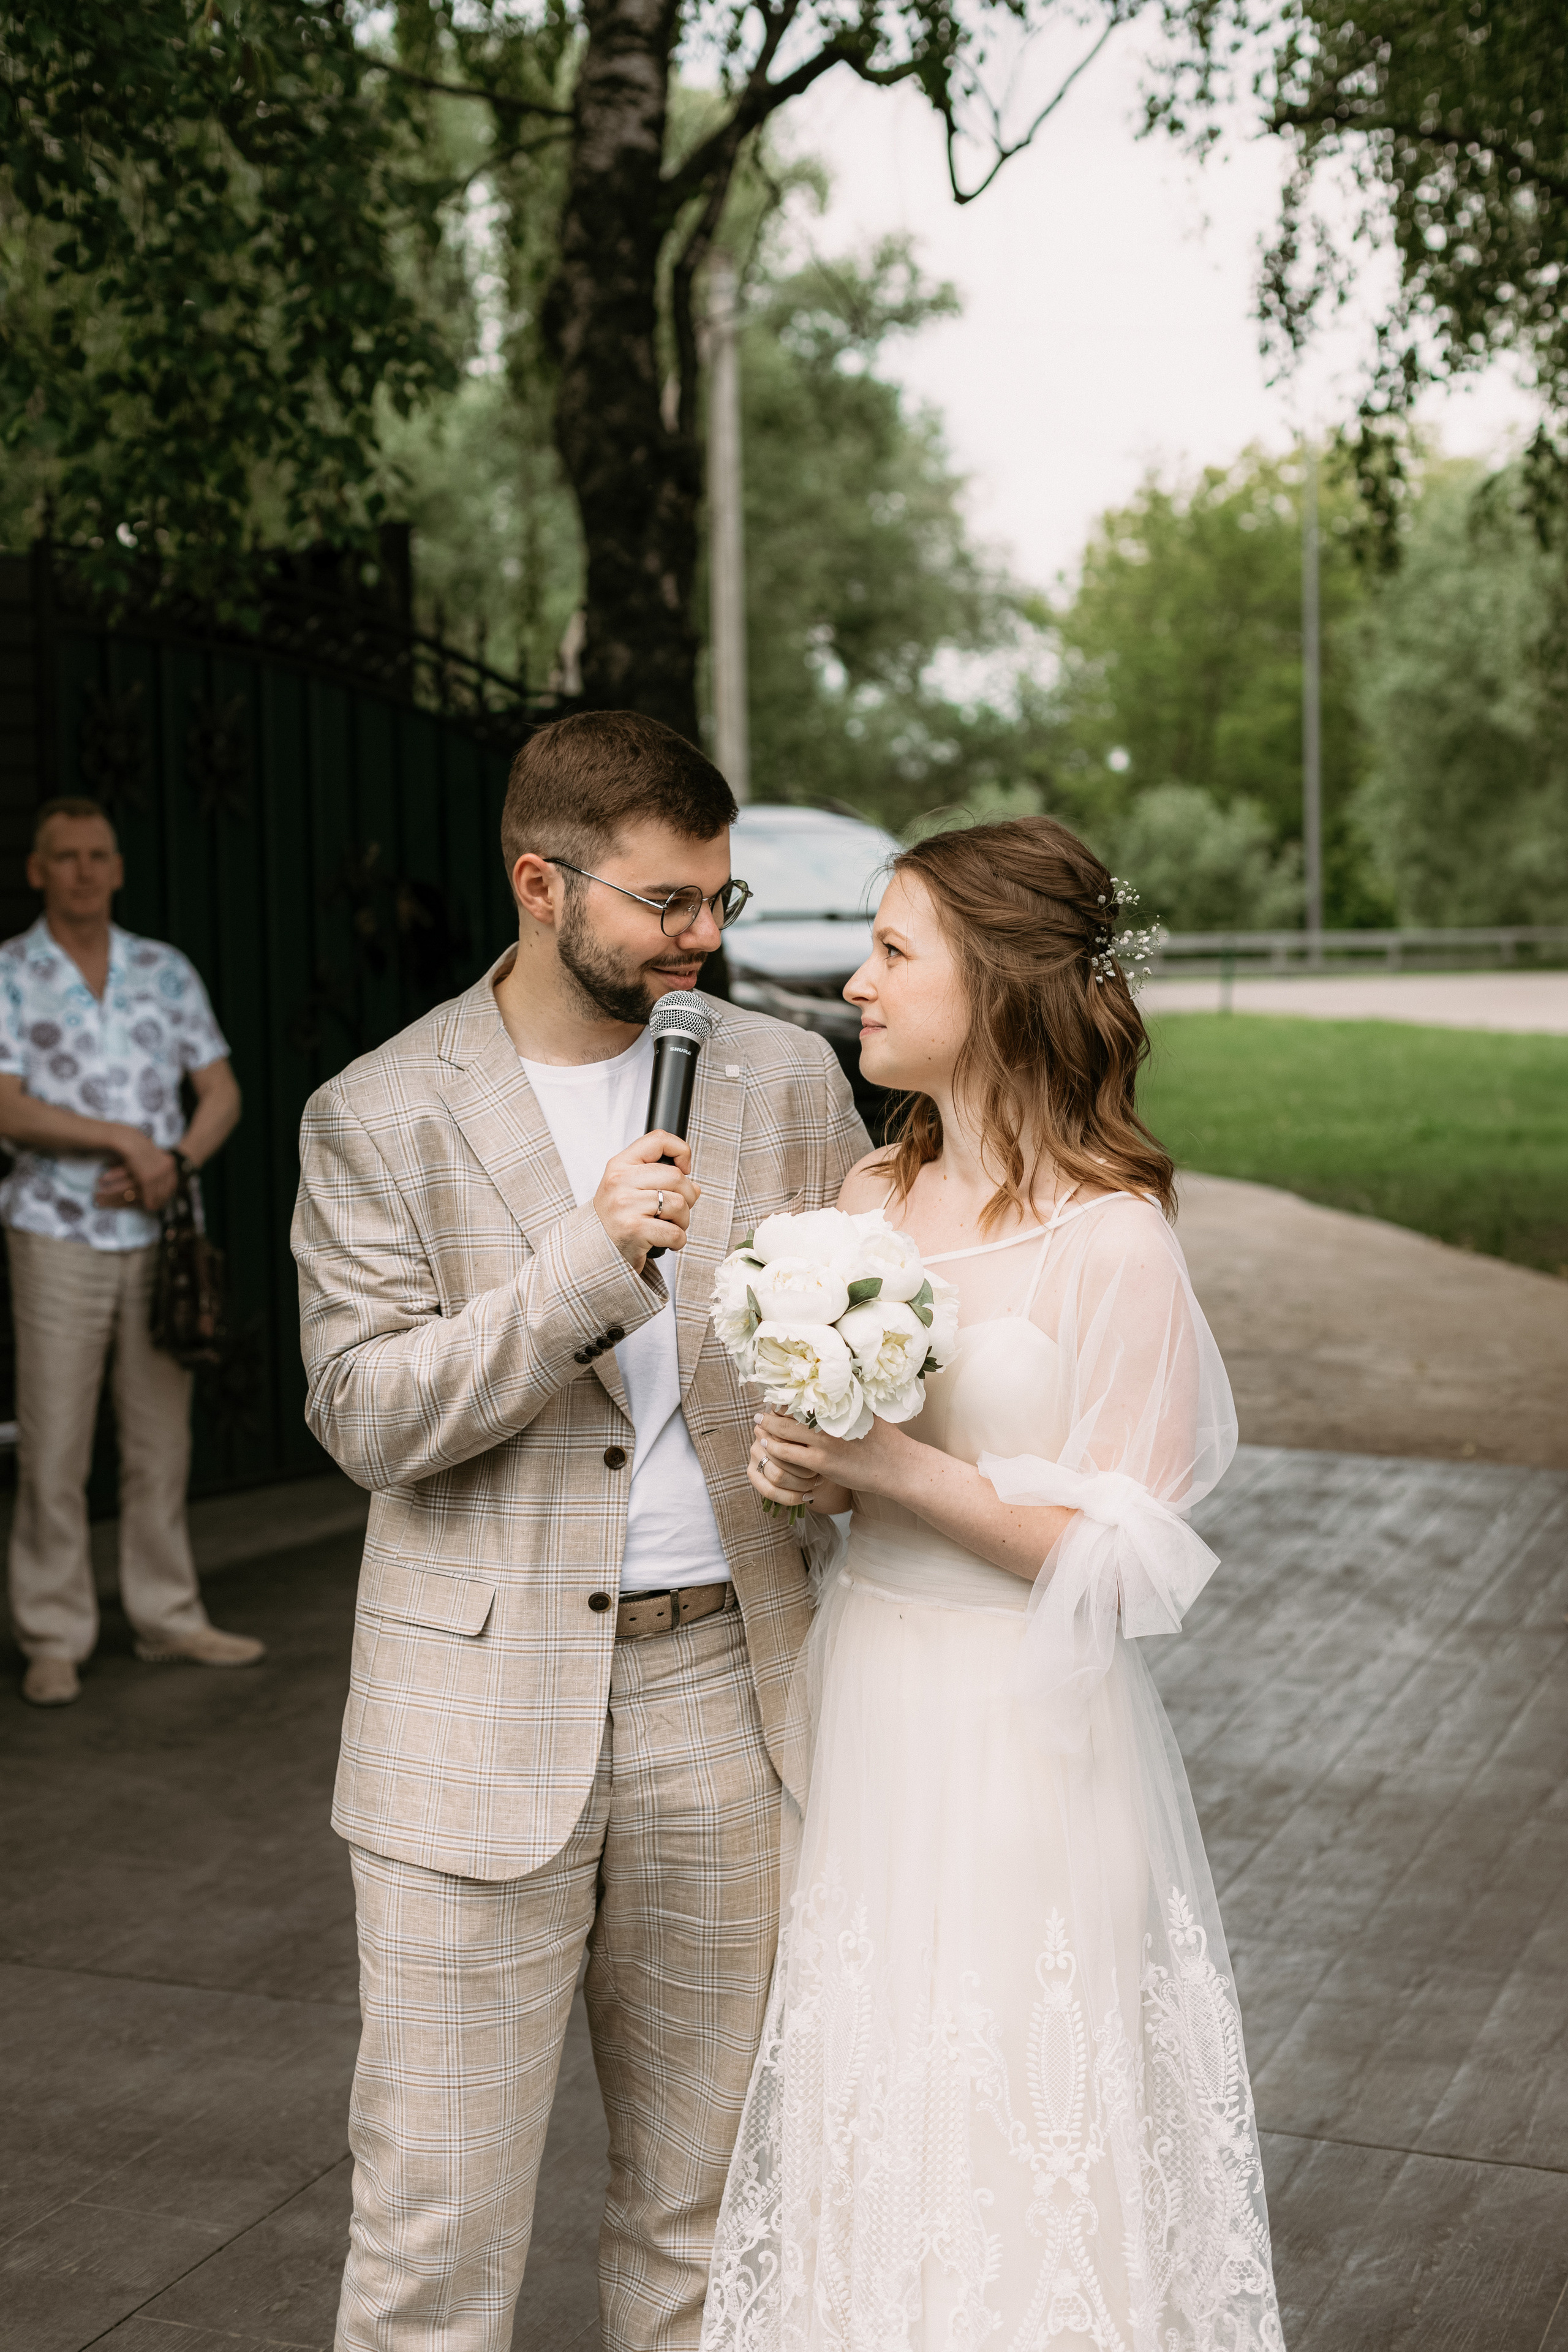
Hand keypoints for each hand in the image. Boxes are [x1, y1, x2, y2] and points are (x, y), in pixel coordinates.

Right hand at [98, 1131, 178, 1213]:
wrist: (130, 1142)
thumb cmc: (139, 1147)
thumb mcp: (154, 1154)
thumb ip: (158, 1163)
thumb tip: (160, 1171)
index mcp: (169, 1163)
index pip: (172, 1182)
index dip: (169, 1192)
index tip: (165, 1198)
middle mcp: (166, 1169)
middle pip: (168, 1189)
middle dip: (164, 1199)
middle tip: (160, 1206)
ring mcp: (158, 1174)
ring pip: (160, 1194)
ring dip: (157, 1202)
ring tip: (154, 1208)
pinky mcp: (148, 1179)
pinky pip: (150, 1195)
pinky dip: (150, 1202)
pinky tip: (148, 1207)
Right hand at [593, 1130, 700, 1270]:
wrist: (595, 1251)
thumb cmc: (617, 1217)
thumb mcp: (628, 1187)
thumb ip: (657, 1177)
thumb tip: (695, 1186)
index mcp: (619, 1165)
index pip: (658, 1139)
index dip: (681, 1150)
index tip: (685, 1167)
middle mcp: (620, 1181)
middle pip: (677, 1177)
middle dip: (688, 1196)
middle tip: (677, 1210)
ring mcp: (626, 1205)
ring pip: (680, 1204)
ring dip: (683, 1220)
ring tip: (669, 1225)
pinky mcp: (634, 1230)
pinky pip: (675, 1232)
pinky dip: (677, 1240)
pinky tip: (665, 1242)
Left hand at [748, 1408, 908, 1512]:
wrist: (897, 1465)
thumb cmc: (886, 1439)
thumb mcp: (869, 1411)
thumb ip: (851, 1400)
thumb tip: (842, 1384)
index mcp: (839, 1404)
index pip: (802, 1396)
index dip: (784, 1398)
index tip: (774, 1398)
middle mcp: (829, 1418)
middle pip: (788, 1412)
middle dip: (770, 1413)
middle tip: (759, 1414)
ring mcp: (824, 1440)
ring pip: (783, 1432)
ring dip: (767, 1430)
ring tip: (759, 1428)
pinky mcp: (822, 1461)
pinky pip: (788, 1454)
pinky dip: (775, 1449)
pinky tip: (768, 1447)